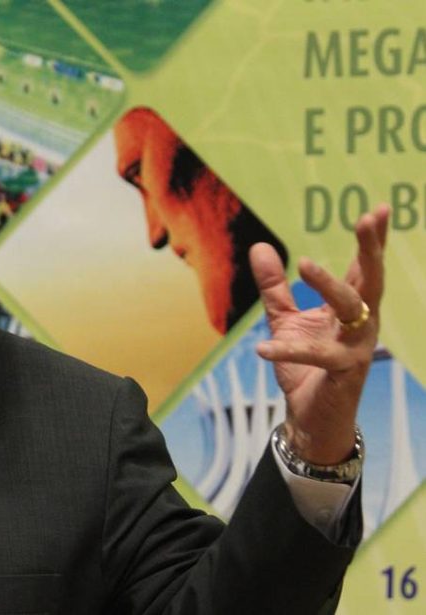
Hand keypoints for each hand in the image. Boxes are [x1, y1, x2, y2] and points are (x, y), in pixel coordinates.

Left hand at [249, 204, 388, 464]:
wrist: (309, 415)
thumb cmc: (304, 365)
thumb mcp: (284, 318)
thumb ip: (274, 286)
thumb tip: (261, 246)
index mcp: (350, 307)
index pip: (362, 267)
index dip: (372, 240)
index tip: (379, 209)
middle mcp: (360, 323)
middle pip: (370, 279)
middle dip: (371, 248)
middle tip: (368, 218)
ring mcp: (355, 347)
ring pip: (351, 308)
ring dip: (330, 284)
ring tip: (304, 263)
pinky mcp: (341, 372)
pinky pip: (315, 355)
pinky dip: (287, 350)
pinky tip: (262, 348)